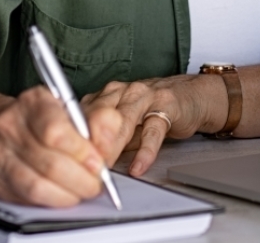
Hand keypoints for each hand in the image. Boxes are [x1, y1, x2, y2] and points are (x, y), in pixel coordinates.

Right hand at [0, 85, 125, 206]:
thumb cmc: (40, 119)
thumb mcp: (72, 109)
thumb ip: (98, 121)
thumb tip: (108, 141)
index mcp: (33, 101)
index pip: (55, 131)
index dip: (82, 153)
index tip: (98, 163)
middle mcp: (10, 125)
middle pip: (49, 163)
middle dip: (81, 180)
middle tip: (95, 183)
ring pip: (37, 186)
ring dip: (67, 195)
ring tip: (81, 191)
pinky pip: (26, 199)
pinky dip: (50, 201)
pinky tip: (62, 194)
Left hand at [83, 75, 224, 176]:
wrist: (191, 96)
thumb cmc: (153, 111)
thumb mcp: (124, 124)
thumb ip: (105, 138)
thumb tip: (82, 163)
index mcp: (106, 94)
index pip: (83, 114)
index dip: (74, 138)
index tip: (68, 160)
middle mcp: (122, 91)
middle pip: (99, 115)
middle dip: (90, 143)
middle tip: (84, 167)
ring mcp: (145, 96)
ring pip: (123, 120)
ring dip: (112, 145)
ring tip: (106, 167)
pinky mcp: (167, 106)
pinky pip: (153, 130)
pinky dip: (145, 151)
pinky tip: (139, 166)